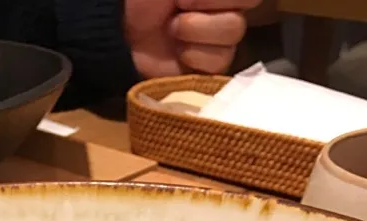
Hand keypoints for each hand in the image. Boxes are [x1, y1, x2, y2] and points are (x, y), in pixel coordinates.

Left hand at [125, 0, 262, 77]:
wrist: (118, 32)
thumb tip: (214, 3)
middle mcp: (226, 7)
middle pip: (248, 4)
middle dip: (208, 4)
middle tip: (178, 8)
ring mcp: (219, 39)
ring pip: (234, 32)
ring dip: (197, 29)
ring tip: (172, 30)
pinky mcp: (209, 69)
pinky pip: (221, 62)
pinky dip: (196, 55)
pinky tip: (178, 52)